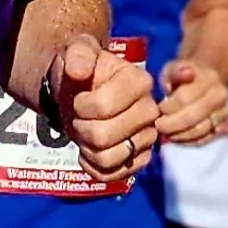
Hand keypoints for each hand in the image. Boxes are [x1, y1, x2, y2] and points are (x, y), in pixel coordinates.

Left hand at [51, 33, 157, 185]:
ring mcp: (147, 137)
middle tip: (78, 117)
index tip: (78, 98)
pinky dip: (92, 166)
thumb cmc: (82, 70)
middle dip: (81, 128)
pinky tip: (88, 150)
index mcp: (139, 81)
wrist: (81, 91)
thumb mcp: (77, 52)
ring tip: (84, 132)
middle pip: (104, 136)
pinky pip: (111, 175)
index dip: (81, 107)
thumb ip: (78, 54)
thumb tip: (78, 71)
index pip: (103, 106)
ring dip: (86, 148)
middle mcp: (150, 110)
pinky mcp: (140, 159)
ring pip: (108, 159)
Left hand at [156, 56, 227, 145]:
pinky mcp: (223, 125)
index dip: (168, 107)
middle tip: (159, 126)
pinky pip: (205, 138)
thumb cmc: (182, 76)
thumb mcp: (173, 69)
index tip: (158, 109)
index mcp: (208, 78)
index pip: (185, 98)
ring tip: (166, 133)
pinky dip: (189, 141)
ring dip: (180, 134)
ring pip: (200, 129)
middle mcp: (220, 95)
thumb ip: (175, 72)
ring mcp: (224, 111)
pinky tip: (177, 137)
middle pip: (193, 116)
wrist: (203, 81)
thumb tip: (185, 73)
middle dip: (172, 124)